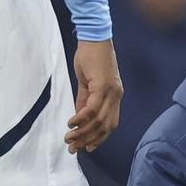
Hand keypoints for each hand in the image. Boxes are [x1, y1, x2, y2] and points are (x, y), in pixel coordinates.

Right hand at [67, 39, 122, 153]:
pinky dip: (81, 118)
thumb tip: (80, 119)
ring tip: (68, 139)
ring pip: (99, 120)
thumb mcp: (87, 83)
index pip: (110, 124)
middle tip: (73, 148)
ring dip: (83, 132)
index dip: (99, 138)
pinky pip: (92, 108)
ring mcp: (111, 92)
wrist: (94, 37)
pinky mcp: (102, 86)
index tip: (87, 148)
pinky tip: (71, 124)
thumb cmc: (90, 58)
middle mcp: (116, 96)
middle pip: (105, 127)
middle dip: (89, 140)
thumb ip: (85, 101)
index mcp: (115, 97)